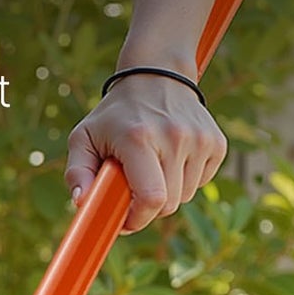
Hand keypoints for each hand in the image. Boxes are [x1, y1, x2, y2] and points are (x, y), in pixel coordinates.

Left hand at [67, 70, 226, 234]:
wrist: (157, 73)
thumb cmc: (115, 115)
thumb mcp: (84, 137)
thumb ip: (77, 171)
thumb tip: (80, 202)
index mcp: (139, 139)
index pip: (151, 198)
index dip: (138, 219)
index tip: (125, 220)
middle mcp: (175, 136)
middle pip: (168, 204)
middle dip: (148, 209)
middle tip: (133, 192)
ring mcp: (200, 139)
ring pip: (185, 197)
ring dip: (167, 194)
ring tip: (152, 170)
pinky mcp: (216, 142)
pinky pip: (200, 183)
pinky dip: (185, 181)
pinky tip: (172, 160)